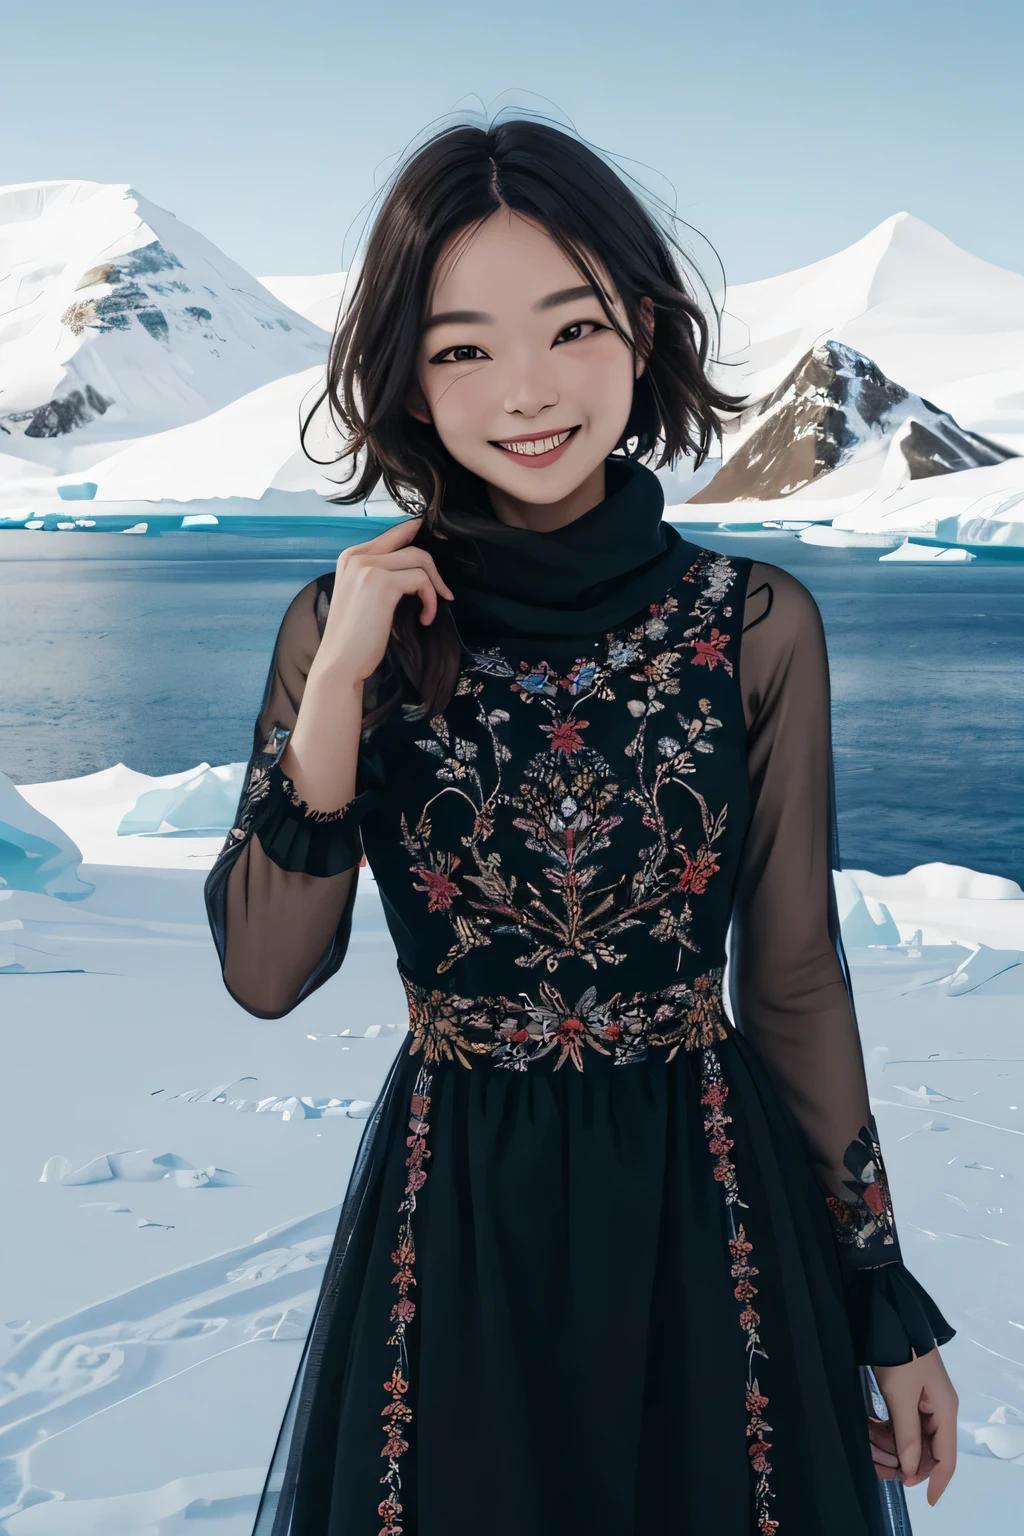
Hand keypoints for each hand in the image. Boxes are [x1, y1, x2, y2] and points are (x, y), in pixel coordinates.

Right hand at [316, 515, 454, 684]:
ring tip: (429, 611)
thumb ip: (380, 574)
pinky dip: (430, 600)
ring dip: (434, 586)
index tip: (434, 558)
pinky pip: (421, 581)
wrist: (340, 661)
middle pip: (411, 546)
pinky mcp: (383, 583)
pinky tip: (424, 619)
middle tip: (442, 593)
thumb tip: (415, 565)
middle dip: (433, 570)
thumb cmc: (354, 636)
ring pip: (420, 559)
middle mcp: (358, 556)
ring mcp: (369, 568)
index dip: (418, 538)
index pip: (393, 533)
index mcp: (351, 556)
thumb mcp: (362, 595)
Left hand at [869, 1348, 957, 1505]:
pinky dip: (890, 1430)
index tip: (925, 1500)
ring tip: (874, 1452)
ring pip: (913, 1436)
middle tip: (884, 1470)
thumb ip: (907, 1433)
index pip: (947, 1457)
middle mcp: (938, 1408)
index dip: (937, 1480)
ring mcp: (923, 1399)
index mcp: (944, 1410)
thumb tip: (911, 1469)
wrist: (887, 1316)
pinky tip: (874, 1433)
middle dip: (909, 1463)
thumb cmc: (899, 1354)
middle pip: (929, 1449)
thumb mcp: (901, 1395)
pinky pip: (903, 1421)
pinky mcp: (908, 1392)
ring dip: (896, 1446)